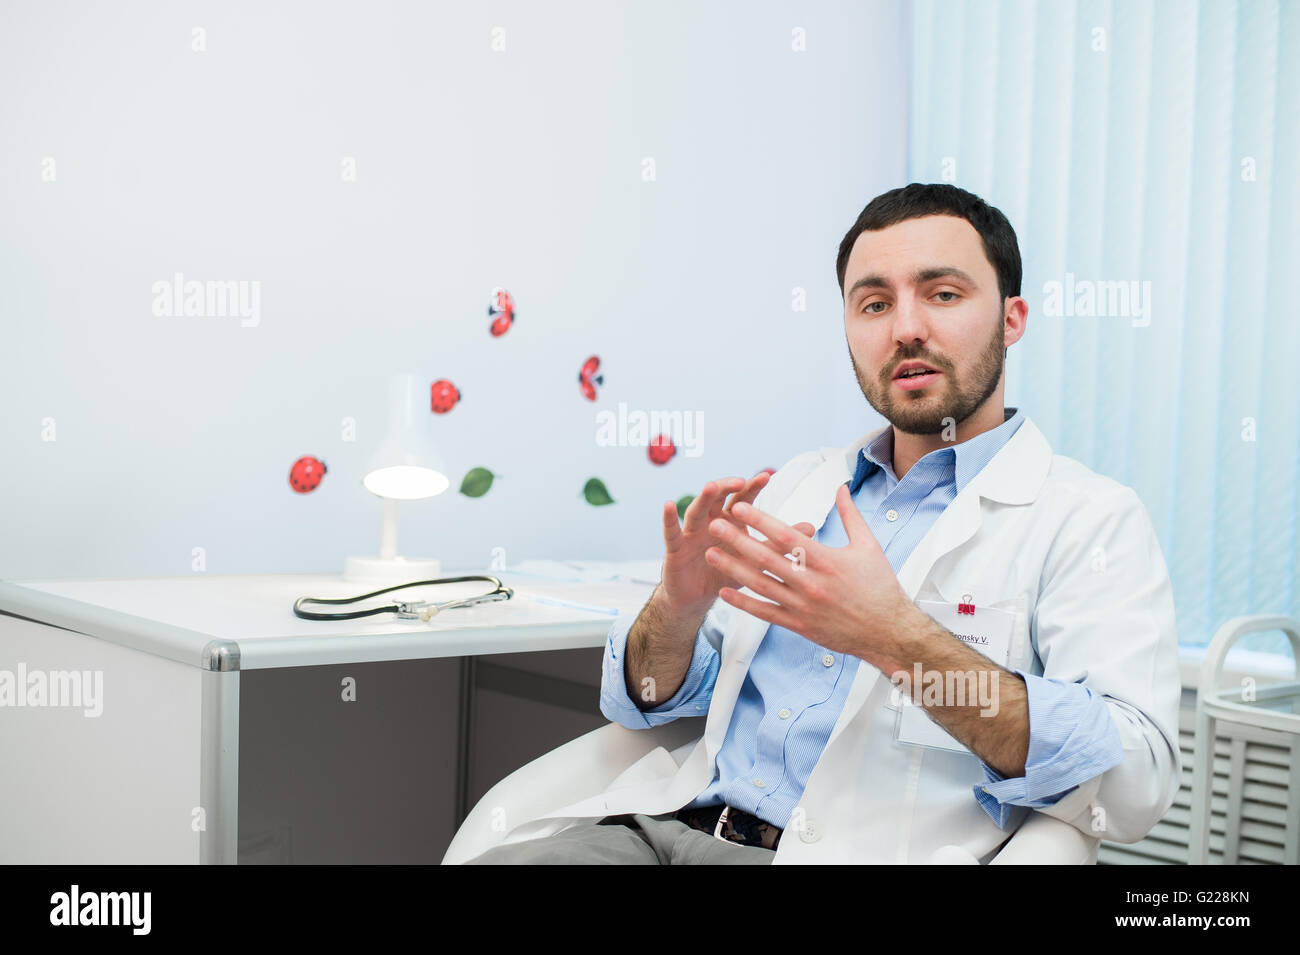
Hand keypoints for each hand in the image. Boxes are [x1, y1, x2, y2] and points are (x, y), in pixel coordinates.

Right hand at [659, 473, 814, 614]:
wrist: (698, 597)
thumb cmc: (726, 572)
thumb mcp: (755, 559)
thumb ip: (778, 543)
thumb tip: (810, 528)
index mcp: (730, 521)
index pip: (742, 499)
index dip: (752, 487)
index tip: (766, 476)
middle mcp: (710, 521)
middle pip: (718, 498)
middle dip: (727, 486)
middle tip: (740, 480)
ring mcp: (691, 532)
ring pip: (696, 510)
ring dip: (703, 498)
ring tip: (709, 486)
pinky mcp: (675, 548)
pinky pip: (671, 531)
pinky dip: (669, 518)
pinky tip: (669, 505)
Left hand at [704, 483, 916, 669]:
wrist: (888, 631)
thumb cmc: (879, 587)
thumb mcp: (868, 545)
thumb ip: (850, 515)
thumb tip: (841, 487)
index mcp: (826, 559)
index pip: (786, 535)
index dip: (760, 520)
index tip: (739, 507)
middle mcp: (811, 582)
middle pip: (766, 558)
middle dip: (737, 540)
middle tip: (714, 525)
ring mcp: (803, 606)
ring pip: (761, 585)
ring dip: (733, 569)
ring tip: (709, 555)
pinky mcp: (800, 625)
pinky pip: (766, 613)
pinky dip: (743, 603)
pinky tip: (725, 592)